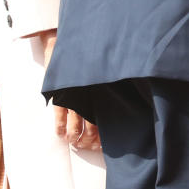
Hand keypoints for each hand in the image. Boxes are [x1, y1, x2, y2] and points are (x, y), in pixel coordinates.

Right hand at [39, 29, 100, 150]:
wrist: (66, 42)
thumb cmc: (87, 57)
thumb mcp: (102, 69)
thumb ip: (110, 83)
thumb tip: (130, 94)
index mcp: (102, 93)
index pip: (105, 120)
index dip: (104, 136)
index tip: (103, 144)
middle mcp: (90, 98)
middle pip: (91, 128)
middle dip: (89, 142)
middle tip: (89, 146)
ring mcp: (74, 98)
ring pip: (75, 128)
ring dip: (75, 139)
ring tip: (76, 143)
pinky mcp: (59, 96)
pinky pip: (59, 118)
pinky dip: (60, 129)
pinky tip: (62, 135)